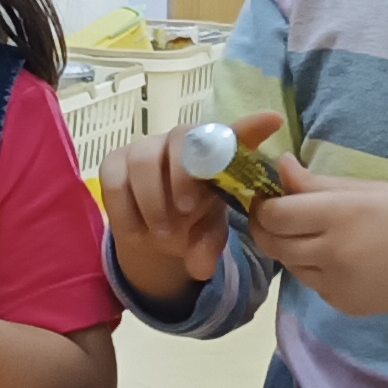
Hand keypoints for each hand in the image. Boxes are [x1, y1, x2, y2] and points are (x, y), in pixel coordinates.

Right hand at [99, 110, 280, 308]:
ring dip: (154, 201)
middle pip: (180, 139)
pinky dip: (127, 212)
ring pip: (143, 160)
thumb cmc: (192, 223)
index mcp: (214, 154)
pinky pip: (115, 182)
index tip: (273, 120)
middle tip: (186, 212)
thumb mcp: (207, 234)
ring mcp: (145, 148)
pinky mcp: (114, 162)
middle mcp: (181, 141)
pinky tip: (138, 233)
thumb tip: (200, 267)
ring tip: (163, 233)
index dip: (253, 126)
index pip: (236, 134)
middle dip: (183, 176)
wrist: (153, 231)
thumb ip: (208, 246)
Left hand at [245, 161, 387, 349]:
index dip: (266, 205)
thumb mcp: (370, 189)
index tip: (271, 196)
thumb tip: (282, 167)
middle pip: (272, 242)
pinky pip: (309, 281)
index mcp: (342, 215)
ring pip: (287, 262)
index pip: (276, 215)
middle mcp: (334, 252)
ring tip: (316, 232)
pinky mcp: (340, 303)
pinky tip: (338, 255)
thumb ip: (320, 184)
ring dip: (289, 246)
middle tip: (280, 213)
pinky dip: (312, 267)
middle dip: (268, 227)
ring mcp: (335, 283)